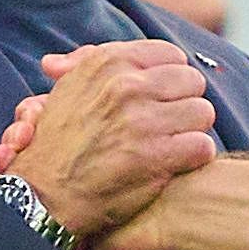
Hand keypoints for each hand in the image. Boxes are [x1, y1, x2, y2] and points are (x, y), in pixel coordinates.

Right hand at [4, 37, 217, 249]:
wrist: (44, 194)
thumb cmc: (57, 144)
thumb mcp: (64, 92)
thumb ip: (79, 67)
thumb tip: (62, 59)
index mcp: (109, 63)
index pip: (171, 55)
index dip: (171, 77)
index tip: (162, 96)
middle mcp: (127, 86)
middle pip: (193, 82)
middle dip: (184, 103)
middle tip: (170, 123)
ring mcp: (143, 121)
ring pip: (203, 112)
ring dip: (192, 131)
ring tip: (172, 143)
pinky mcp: (157, 156)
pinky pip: (203, 146)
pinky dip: (194, 158)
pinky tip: (175, 164)